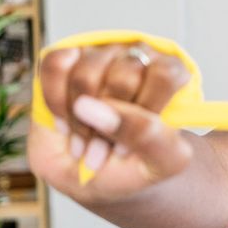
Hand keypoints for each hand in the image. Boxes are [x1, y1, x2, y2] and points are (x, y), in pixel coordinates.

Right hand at [27, 42, 193, 202]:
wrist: (97, 174)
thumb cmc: (135, 165)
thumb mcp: (160, 162)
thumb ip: (145, 135)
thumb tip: (95, 108)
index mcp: (172, 74)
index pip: (165, 75)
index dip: (144, 113)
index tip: (130, 145)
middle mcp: (138, 56)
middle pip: (123, 77)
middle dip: (108, 124)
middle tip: (103, 149)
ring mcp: (101, 53)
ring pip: (85, 73)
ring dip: (79, 120)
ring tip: (85, 142)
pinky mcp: (67, 56)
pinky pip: (55, 64)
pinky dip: (55, 102)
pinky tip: (64, 123)